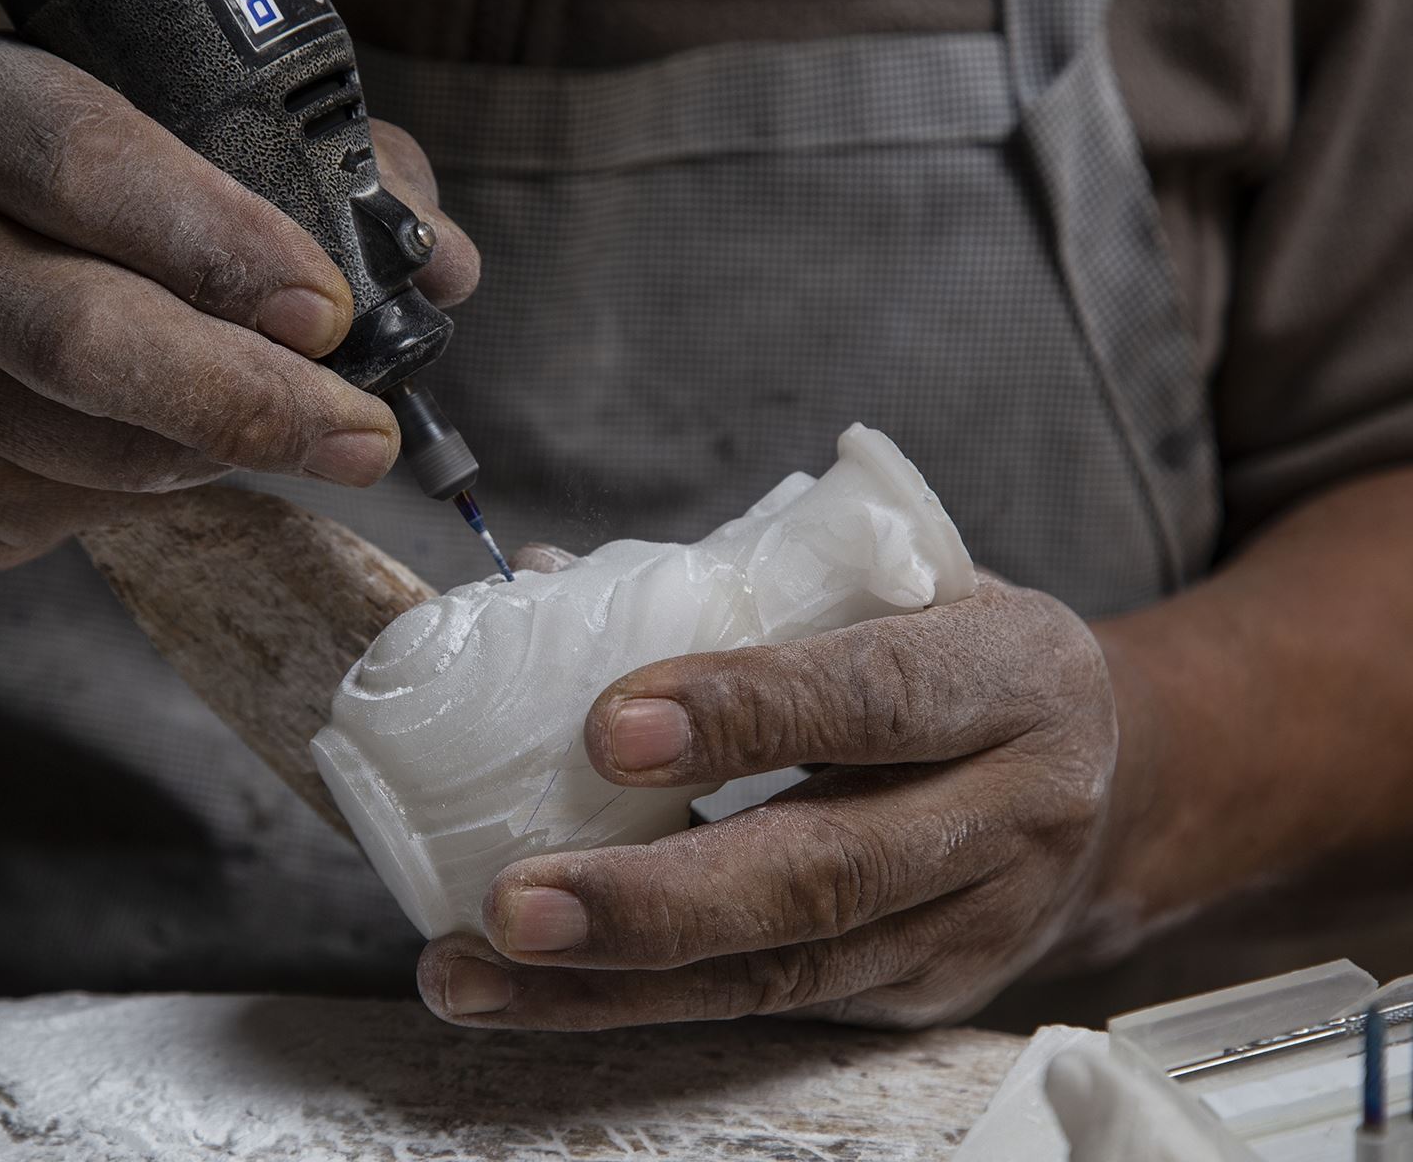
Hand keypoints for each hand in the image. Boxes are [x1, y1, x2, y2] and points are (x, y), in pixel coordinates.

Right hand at [0, 34, 477, 567]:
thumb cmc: (67, 213)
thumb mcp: (167, 146)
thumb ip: (312, 182)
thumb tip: (445, 268)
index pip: (89, 166)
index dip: (218, 242)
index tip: (330, 310)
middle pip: (81, 334)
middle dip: (247, 398)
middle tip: (361, 435)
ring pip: (88, 445)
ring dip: (222, 458)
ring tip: (305, 440)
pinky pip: (70, 507)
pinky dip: (162, 494)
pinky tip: (193, 456)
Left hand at [417, 562, 1118, 1029]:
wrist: (1115, 782)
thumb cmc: (965, 661)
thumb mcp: (906, 588)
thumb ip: (749, 587)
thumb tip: (541, 584)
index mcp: (1010, 678)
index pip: (874, 697)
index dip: (744, 713)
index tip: (608, 729)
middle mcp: (1010, 815)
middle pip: (826, 874)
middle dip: (654, 899)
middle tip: (515, 902)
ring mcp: (971, 928)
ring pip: (783, 974)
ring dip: (614, 983)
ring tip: (477, 969)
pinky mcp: (922, 997)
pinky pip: (773, 1008)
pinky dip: (644, 1001)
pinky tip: (538, 988)